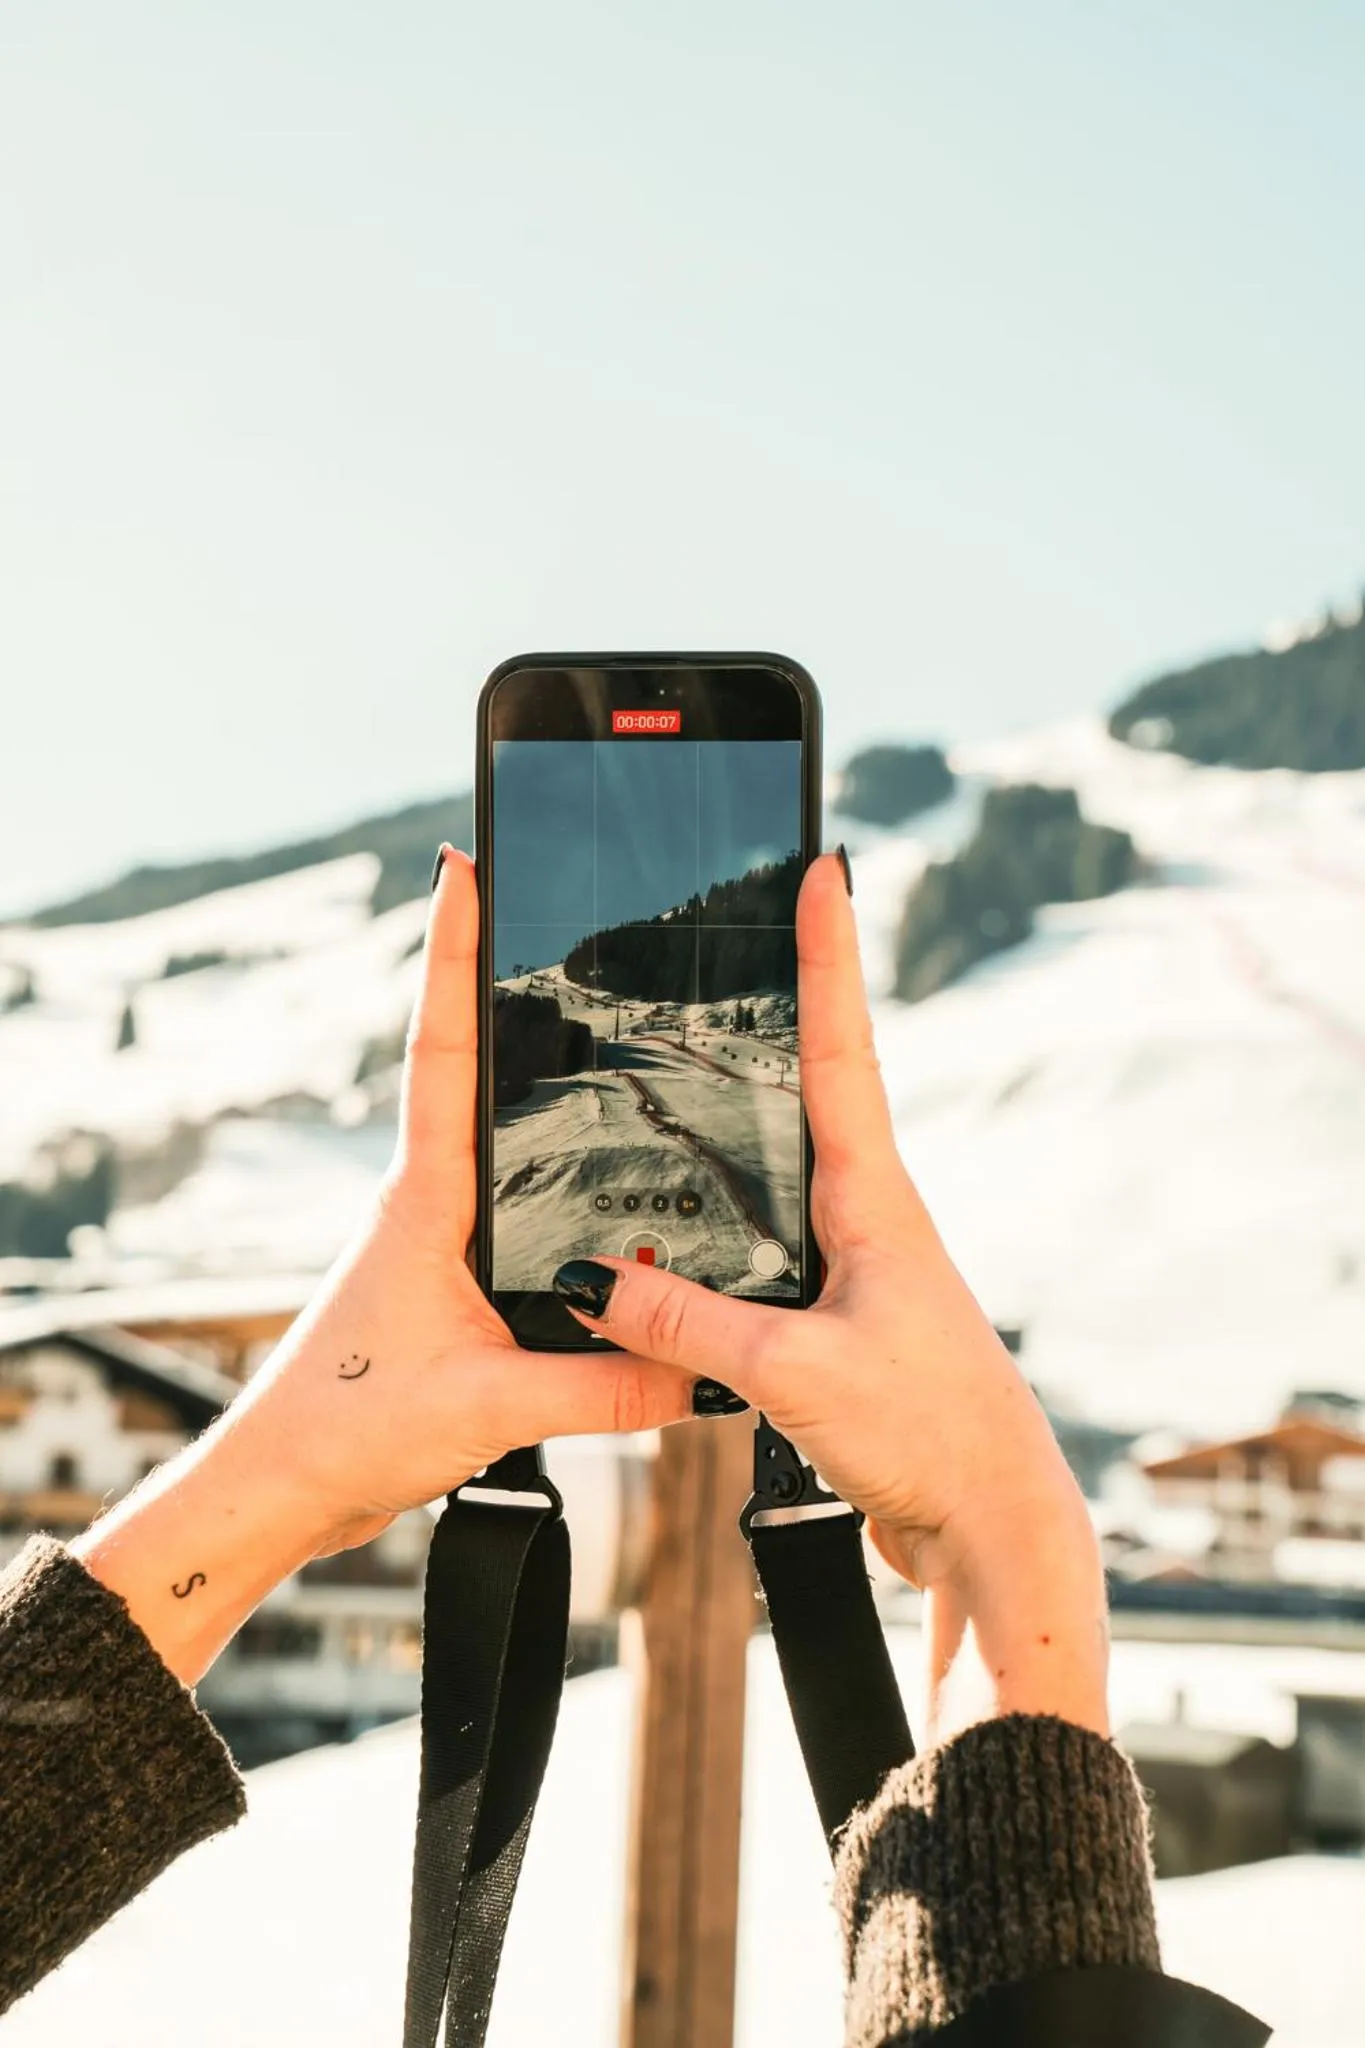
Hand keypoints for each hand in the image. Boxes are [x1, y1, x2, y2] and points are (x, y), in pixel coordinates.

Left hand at [74, 849, 689, 1682]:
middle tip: (537, 897)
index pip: (442, 1047)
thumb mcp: (491, 1405)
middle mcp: (426, 1198)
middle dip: (497, 976)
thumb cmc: (350, 1429)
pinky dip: (550, 1167)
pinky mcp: (447, 1278)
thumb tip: (701, 1369)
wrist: (282, 1486)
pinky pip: (510, 1200)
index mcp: (424, 1197)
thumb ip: (602, 1384)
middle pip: (466, 1062)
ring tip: (584, 1003)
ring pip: (493, 1131)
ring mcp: (434, 1234)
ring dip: (524, 1066)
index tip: (464, 864)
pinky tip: (600, 1182)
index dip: (454, 951)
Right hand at [551, 852, 1109, 1742]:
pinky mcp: (836, 1315)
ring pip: (779, 1167)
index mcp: (874, 1200)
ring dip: (739, 1112)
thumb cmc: (927, 1433)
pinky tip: (671, 1226)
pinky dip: (717, 1218)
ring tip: (680, 1048)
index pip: (843, 1048)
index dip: (828, 955)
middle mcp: (869, 1214)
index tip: (821, 864)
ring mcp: (855, 1262)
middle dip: (780, 1004)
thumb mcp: (795, 1371)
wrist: (990, 1524)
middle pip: (812, 1084)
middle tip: (737, 925)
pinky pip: (763, 1243)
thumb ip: (689, 1323)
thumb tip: (595, 1279)